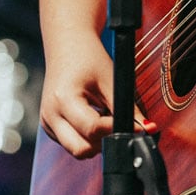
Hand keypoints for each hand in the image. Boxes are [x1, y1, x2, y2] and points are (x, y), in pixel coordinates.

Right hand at [39, 33, 154, 159]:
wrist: (67, 45)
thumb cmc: (89, 58)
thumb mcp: (112, 79)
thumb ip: (129, 108)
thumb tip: (148, 129)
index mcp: (63, 99)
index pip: (92, 129)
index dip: (116, 130)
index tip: (135, 127)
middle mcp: (50, 115)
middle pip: (80, 149)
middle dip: (103, 143)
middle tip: (118, 125)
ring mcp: (47, 123)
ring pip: (76, 149)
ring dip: (96, 141)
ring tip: (105, 115)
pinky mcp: (49, 126)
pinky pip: (72, 142)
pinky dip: (87, 136)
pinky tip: (94, 116)